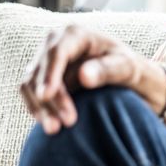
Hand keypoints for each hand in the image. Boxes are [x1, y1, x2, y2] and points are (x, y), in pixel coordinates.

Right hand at [20, 25, 158, 133]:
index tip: (46, 95)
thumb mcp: (130, 69)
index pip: (57, 52)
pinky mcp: (43, 80)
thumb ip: (109, 70)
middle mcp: (56, 44)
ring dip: (39, 107)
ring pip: (30, 84)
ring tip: (54, 130)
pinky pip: (31, 94)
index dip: (49, 74)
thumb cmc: (134, 72)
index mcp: (77, 34)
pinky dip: (37, 109)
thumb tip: (83, 76)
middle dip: (48, 98)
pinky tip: (48, 124)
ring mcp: (47, 62)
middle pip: (41, 70)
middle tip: (65, 123)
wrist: (134, 83)